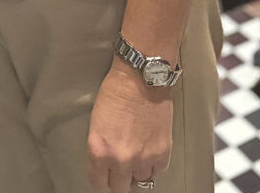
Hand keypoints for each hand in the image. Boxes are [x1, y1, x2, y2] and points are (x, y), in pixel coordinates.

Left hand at [87, 62, 171, 191]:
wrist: (140, 78)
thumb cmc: (116, 91)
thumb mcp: (96, 121)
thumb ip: (101, 147)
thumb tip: (105, 163)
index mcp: (99, 150)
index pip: (98, 183)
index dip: (101, 180)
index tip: (103, 176)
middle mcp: (121, 158)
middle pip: (120, 188)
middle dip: (118, 179)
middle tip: (120, 170)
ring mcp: (143, 158)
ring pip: (141, 181)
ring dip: (137, 172)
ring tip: (136, 159)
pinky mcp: (162, 153)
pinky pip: (157, 172)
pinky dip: (153, 165)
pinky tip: (148, 153)